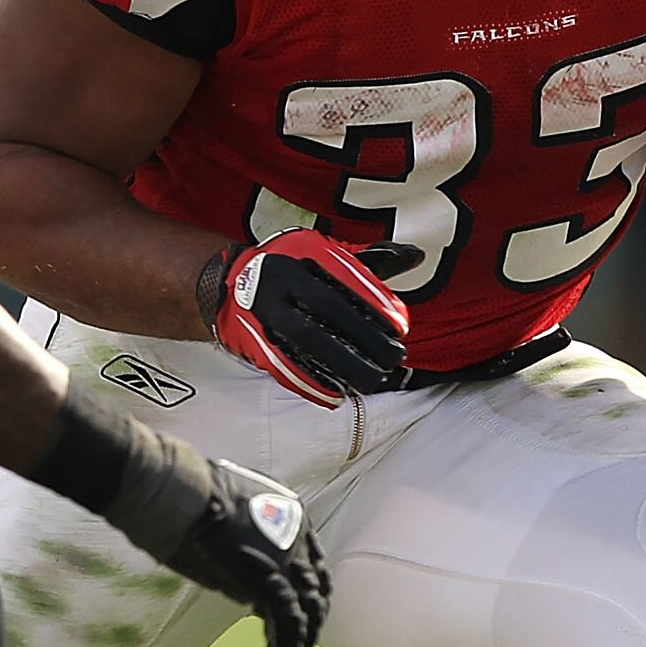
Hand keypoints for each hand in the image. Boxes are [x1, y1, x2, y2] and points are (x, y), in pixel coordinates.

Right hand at [103, 443, 331, 646]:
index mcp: (291, 513)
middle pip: (315, 591)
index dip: (304, 594)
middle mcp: (299, 536)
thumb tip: (243, 585)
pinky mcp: (271, 581)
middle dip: (308, 626)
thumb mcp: (225, 515)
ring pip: (307, 614)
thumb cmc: (185, 497)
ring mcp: (287, 559)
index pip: (312, 563)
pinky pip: (289, 626)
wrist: (178, 490)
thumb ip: (242, 545)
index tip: (292, 615)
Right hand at [205, 229, 410, 402]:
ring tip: (374, 380)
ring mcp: (265, 320)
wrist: (230, 284)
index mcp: (298, 263)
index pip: (341, 288)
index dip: (373, 309)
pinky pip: (286, 368)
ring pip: (307, 347)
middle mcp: (279, 289)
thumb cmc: (291, 266)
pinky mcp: (257, 347)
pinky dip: (314, 383)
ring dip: (343, 367)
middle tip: (395, 358)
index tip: (401, 328)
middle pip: (325, 319)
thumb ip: (369, 258)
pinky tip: (339, 394)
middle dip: (364, 342)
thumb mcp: (324, 252)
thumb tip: (416, 256)